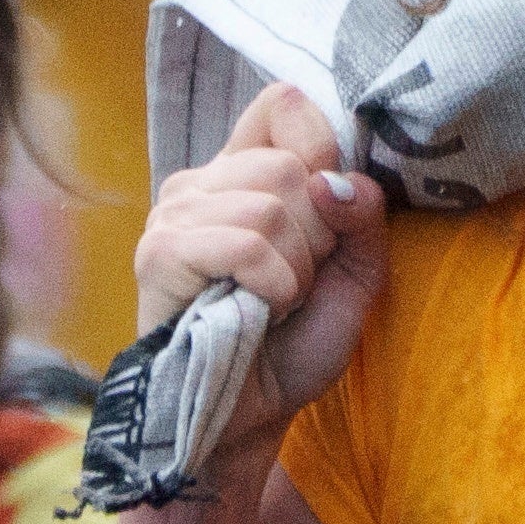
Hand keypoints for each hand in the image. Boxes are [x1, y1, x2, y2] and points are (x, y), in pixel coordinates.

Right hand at [134, 83, 389, 464]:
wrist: (245, 418)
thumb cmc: (292, 347)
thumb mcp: (354, 279)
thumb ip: (363, 221)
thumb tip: (336, 180)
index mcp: (243, 175)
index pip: (283, 105)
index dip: (321, 149)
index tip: (329, 212)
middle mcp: (202, 183)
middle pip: (292, 165)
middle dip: (317, 238)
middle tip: (293, 286)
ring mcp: (175, 213)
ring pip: (274, 204)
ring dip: (295, 270)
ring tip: (271, 303)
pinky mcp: (161, 252)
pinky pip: (247, 243)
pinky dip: (273, 286)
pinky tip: (256, 311)